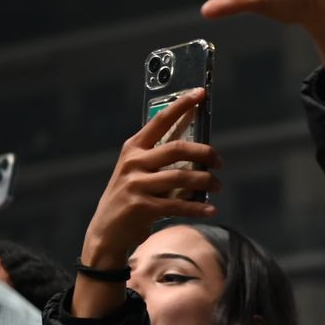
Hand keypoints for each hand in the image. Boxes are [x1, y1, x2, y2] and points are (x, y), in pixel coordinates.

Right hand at [79, 89, 220, 266]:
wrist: (106, 232)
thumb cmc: (129, 197)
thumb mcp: (136, 171)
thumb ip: (158, 158)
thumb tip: (196, 149)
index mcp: (133, 148)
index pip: (160, 120)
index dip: (182, 105)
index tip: (200, 93)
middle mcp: (133, 163)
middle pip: (177, 149)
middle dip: (205, 153)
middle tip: (219, 161)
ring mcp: (136, 185)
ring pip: (182, 177)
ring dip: (206, 181)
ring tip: (218, 185)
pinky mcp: (142, 207)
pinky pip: (179, 205)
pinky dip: (198, 208)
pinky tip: (211, 209)